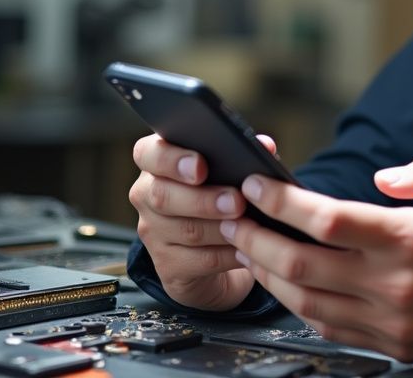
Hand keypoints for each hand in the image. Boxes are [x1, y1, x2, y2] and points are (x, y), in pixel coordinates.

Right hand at [129, 133, 276, 310]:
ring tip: (246, 223)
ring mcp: (153, 232)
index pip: (148, 153)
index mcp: (158, 161)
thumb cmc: (221, 193)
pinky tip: (246, 248)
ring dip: (219, 227)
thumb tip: (265, 146)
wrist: (212, 246)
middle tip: (236, 201)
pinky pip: (199, 260)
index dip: (171, 159)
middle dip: (203, 199)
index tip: (201, 166)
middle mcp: (147, 194)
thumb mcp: (228, 169)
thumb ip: (243, 152)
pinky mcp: (168, 265)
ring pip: (184, 230)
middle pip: (163, 195)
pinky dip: (227, 253)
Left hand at [219, 154, 412, 364]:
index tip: (257, 186)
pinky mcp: (398, 345)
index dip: (283, 203)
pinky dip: (303, 309)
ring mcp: (393, 320)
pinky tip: (292, 288)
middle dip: (258, 240)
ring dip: (271, 277)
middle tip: (234, 218)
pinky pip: (334, 329)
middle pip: (302, 265)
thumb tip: (380, 177)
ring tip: (250, 251)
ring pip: (309, 303)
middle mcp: (396, 282)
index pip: (327, 219)